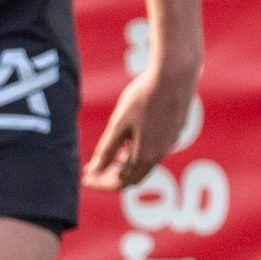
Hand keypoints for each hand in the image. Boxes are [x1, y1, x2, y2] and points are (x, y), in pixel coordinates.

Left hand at [82, 64, 199, 190]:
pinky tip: (130, 136)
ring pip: (144, 163)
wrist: (175, 76)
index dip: (101, 183)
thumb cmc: (144, 98)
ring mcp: (169, 143)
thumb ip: (107, 150)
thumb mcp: (119, 124)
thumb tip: (95, 170)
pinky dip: (138, 151)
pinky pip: (154, 150)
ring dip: (125, 163)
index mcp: (144, 156)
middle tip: (93, 169)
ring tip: (109, 152)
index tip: (85, 178)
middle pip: (132, 177)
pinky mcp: (175, 131)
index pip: (120, 183)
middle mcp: (159, 155)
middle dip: (111, 176)